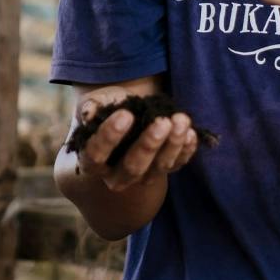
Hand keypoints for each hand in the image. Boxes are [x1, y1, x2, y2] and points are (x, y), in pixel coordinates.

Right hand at [71, 87, 199, 192]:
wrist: (126, 114)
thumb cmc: (105, 110)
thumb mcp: (93, 104)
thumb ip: (89, 108)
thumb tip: (89, 113)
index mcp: (91, 162)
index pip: (96, 155)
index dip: (110, 137)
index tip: (126, 114)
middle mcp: (116, 176)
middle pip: (133, 168)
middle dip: (149, 145)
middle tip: (162, 122)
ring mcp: (143, 176)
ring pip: (159, 168)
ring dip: (173, 144)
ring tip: (181, 121)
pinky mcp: (164, 170)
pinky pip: (177, 164)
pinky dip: (186, 150)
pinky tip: (190, 132)